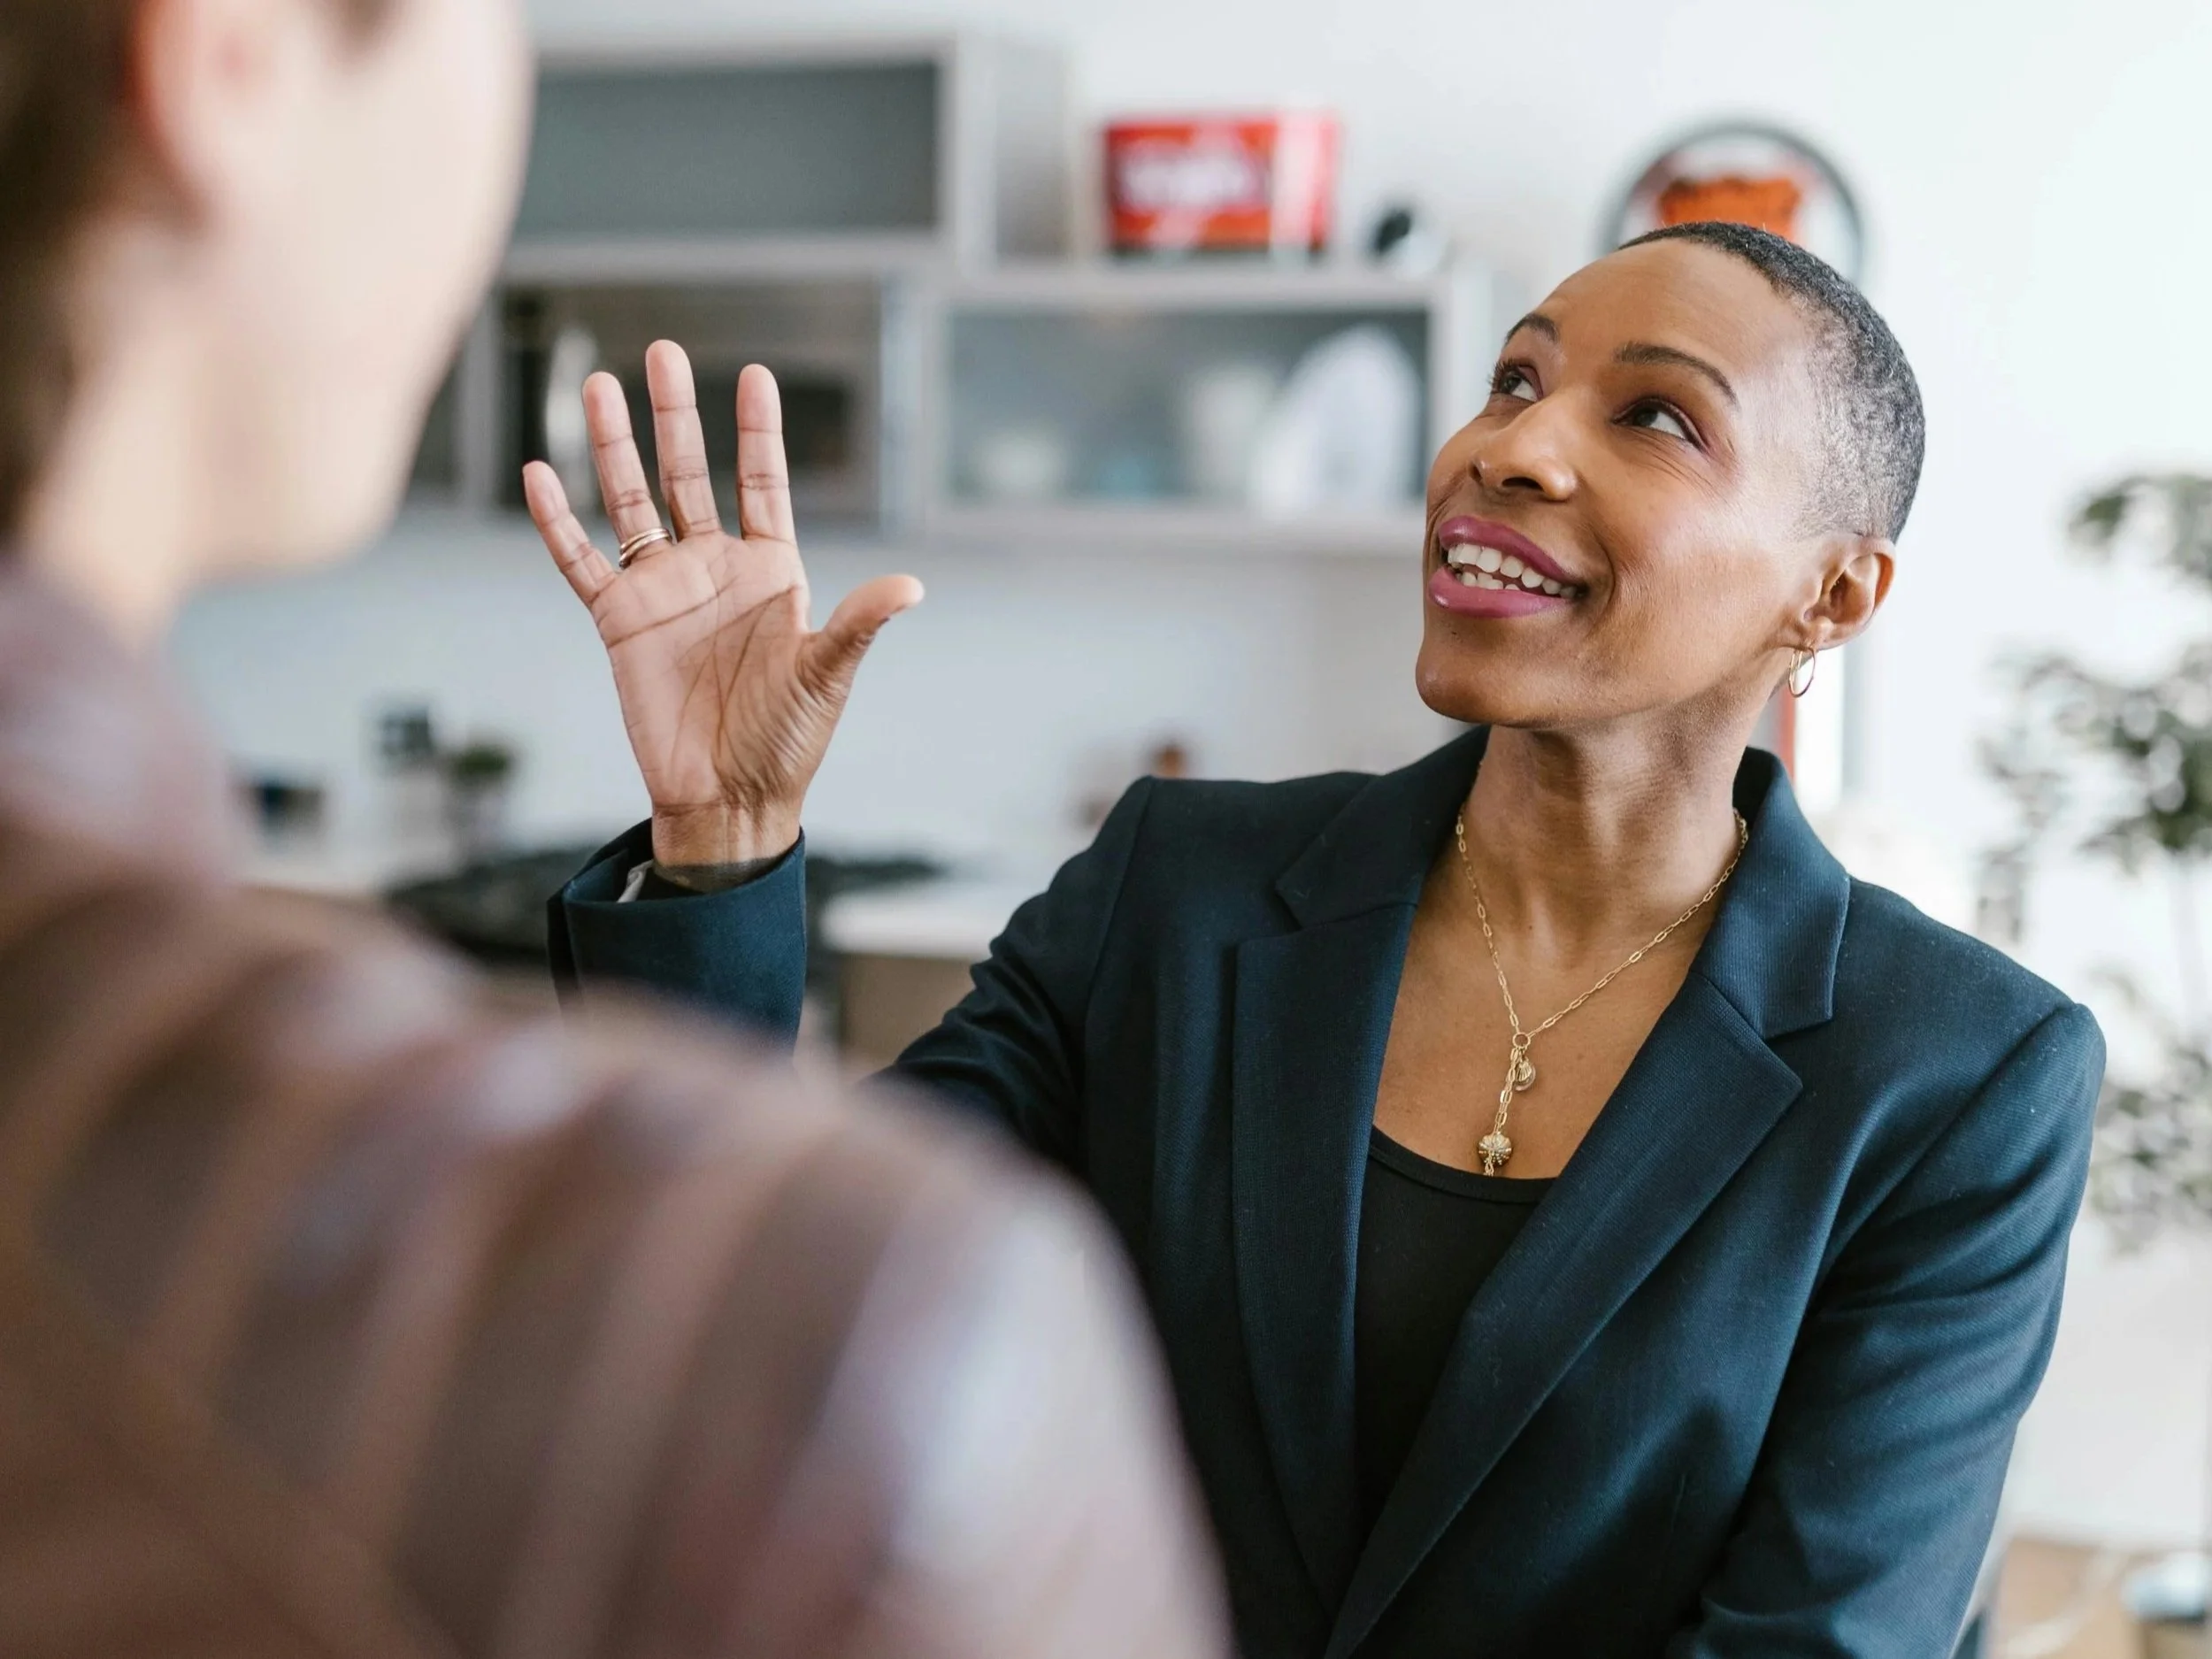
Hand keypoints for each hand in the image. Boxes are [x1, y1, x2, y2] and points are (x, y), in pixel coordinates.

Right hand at [525, 344, 921, 866]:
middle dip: (676, 415)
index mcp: (769, 572)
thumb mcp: (828, 675)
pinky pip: (581, 560)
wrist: (730, 797)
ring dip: (614, 445)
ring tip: (598, 385)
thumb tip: (912, 587)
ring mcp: (662, 591)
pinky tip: (541, 473)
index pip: (761, 484)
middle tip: (664, 352)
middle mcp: (713, 569)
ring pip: (630, 501)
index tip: (757, 374)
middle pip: (689, 474)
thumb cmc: (787, 740)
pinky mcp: (618, 622)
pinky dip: (558, 520)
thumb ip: (859, 623)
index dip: (758, 432)